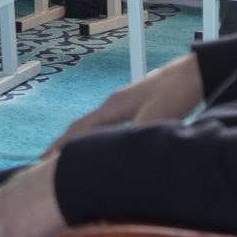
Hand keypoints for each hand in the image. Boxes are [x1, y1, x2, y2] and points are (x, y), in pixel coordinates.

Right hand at [44, 55, 204, 156]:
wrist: (195, 72)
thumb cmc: (176, 91)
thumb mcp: (156, 117)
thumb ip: (136, 136)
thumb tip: (118, 158)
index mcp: (113, 107)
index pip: (78, 130)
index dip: (59, 147)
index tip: (40, 163)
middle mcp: (114, 104)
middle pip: (82, 127)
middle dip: (64, 145)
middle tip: (47, 164)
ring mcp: (125, 103)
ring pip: (96, 126)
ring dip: (81, 141)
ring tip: (72, 158)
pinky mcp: (138, 105)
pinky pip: (110, 125)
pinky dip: (99, 137)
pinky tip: (107, 145)